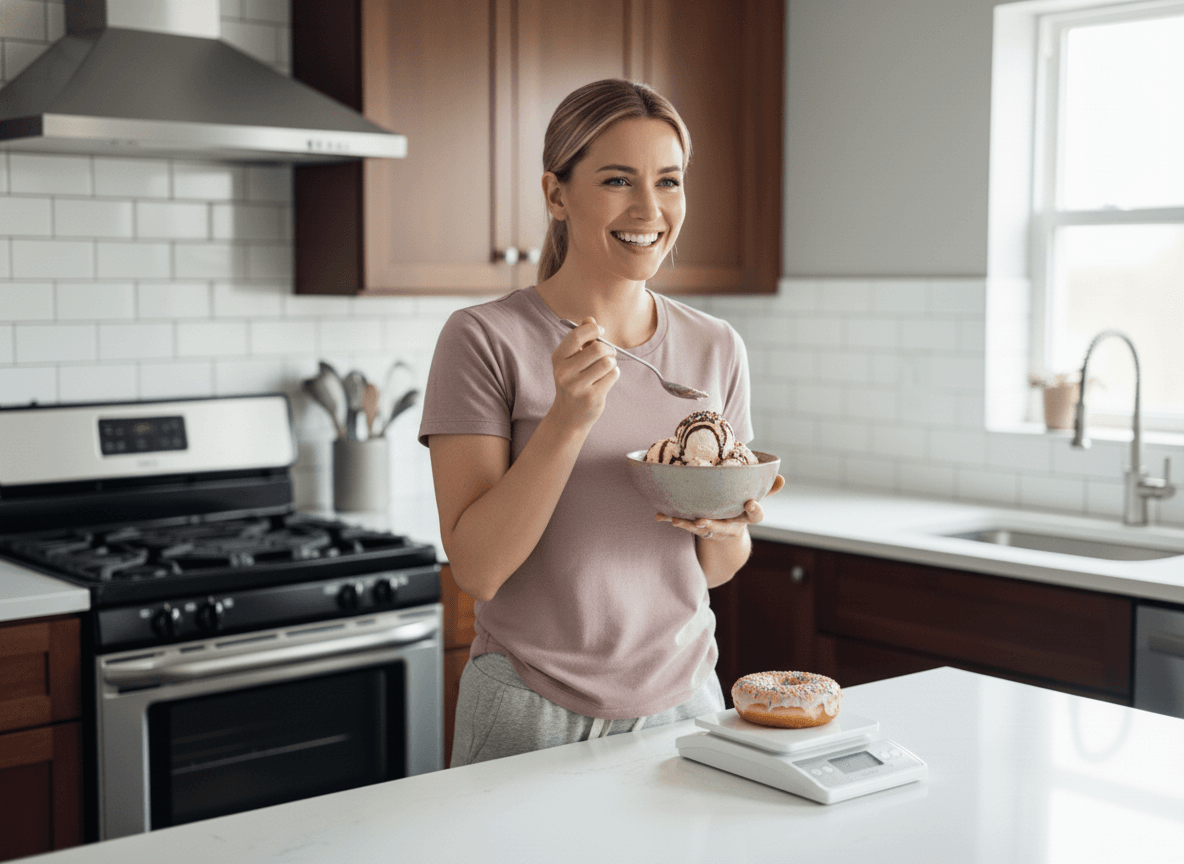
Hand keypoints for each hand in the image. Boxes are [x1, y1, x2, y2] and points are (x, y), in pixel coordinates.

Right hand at [548, 316, 619, 430]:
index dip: (593, 329)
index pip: (578, 335)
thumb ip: (581, 339)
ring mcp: (577, 386)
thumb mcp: (571, 360)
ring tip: (605, 369)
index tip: (600, 331)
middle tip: (609, 354)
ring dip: (611, 364)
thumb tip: (589, 318)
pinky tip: (605, 380)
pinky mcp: (591, 397)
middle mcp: (564, 372)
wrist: (568, 416)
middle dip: (609, 349)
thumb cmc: (573, 382)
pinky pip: (613, 375)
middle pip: (598, 349)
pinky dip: (613, 375)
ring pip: (608, 362)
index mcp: (558, 358)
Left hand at [656, 474, 784, 539]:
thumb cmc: (740, 510)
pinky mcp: (698, 529)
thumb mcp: (754, 501)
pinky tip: (659, 515)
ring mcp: (713, 530)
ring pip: (701, 529)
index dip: (754, 510)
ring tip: (676, 520)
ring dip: (688, 525)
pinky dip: (671, 519)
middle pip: (723, 528)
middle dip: (713, 525)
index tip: (751, 503)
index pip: (755, 516)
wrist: (727, 538)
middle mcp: (730, 527)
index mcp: (745, 517)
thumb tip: (782, 477)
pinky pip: (685, 525)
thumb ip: (767, 490)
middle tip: (702, 521)